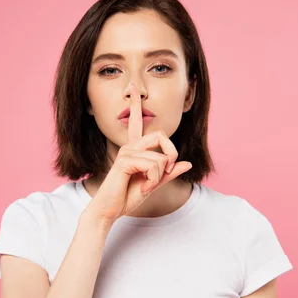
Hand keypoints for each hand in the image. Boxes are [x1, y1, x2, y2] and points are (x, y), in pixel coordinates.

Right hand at [87, 83, 191, 223]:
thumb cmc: (126, 197)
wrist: (110, 211)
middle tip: (166, 172)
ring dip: (159, 177)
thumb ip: (169, 173)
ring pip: (160, 158)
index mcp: (134, 148)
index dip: (135, 103)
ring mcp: (126, 152)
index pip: (137, 122)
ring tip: (147, 187)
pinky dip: (154, 181)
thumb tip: (187, 163)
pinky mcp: (125, 161)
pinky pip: (154, 166)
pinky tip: (144, 188)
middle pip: (161, 135)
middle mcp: (130, 146)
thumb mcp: (154, 184)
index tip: (132, 87)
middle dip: (171, 154)